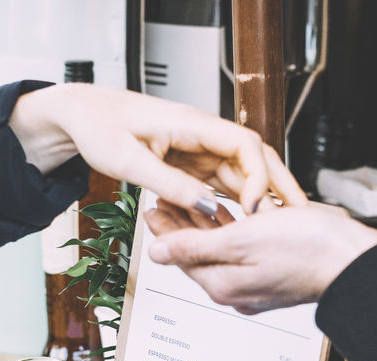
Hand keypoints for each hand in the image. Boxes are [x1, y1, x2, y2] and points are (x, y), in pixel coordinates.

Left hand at [9, 84, 306, 215]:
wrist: (83, 114)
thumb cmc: (99, 125)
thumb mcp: (130, 161)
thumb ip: (171, 186)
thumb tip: (205, 209)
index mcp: (192, 124)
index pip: (245, 144)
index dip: (258, 176)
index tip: (255, 208)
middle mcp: (202, 136)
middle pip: (253, 162)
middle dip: (275, 190)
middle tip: (293, 219)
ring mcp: (200, 150)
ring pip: (241, 176)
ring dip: (258, 201)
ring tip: (277, 230)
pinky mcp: (193, 163)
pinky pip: (222, 185)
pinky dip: (235, 204)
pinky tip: (246, 225)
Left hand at [146, 201, 376, 313]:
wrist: (350, 261)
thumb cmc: (306, 249)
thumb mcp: (241, 240)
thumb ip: (195, 246)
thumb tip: (158, 253)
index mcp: (223, 283)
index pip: (180, 254)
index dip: (164, 227)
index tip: (151, 206)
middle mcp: (236, 290)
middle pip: (198, 253)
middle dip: (181, 225)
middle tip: (166, 200)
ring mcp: (256, 285)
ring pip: (221, 250)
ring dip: (206, 225)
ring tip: (194, 202)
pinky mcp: (275, 275)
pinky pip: (244, 252)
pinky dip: (233, 231)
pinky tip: (234, 216)